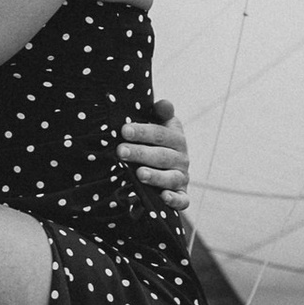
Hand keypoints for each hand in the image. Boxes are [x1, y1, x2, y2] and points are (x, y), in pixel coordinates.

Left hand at [119, 95, 190, 214]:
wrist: (167, 164)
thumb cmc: (156, 140)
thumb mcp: (160, 122)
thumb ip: (161, 112)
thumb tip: (163, 104)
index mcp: (176, 137)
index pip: (159, 133)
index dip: (142, 131)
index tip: (123, 130)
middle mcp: (182, 157)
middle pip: (162, 156)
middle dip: (141, 153)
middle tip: (121, 151)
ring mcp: (182, 177)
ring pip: (171, 178)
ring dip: (156, 176)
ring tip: (139, 174)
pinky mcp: (182, 194)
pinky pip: (183, 200)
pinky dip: (175, 200)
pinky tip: (164, 197)